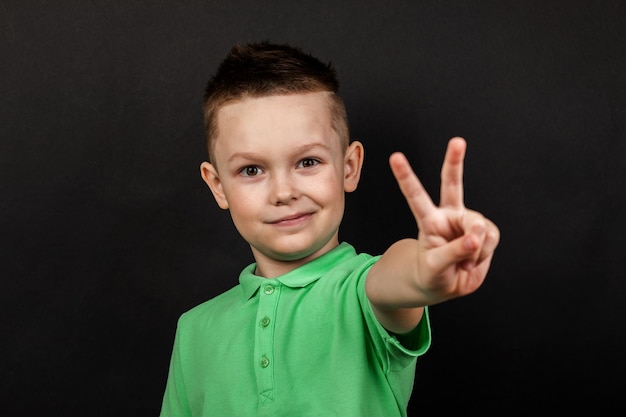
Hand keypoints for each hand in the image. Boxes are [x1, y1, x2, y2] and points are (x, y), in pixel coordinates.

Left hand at [389, 137, 499, 299]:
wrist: (448, 285)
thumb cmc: (433, 275)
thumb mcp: (435, 268)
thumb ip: (453, 252)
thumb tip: (475, 238)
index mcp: (428, 220)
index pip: (415, 195)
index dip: (405, 176)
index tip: (395, 157)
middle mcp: (448, 215)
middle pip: (452, 184)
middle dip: (454, 162)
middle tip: (457, 141)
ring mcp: (467, 221)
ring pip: (479, 225)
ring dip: (476, 247)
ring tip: (464, 262)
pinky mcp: (485, 231)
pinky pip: (491, 238)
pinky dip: (485, 253)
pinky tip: (474, 259)